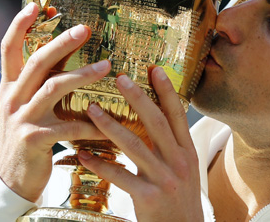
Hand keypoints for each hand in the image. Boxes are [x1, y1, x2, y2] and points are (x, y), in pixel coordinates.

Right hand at [0, 2, 110, 201]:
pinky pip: (69, 126)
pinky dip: (93, 123)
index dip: (19, 26)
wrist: (12, 178)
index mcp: (10, 87)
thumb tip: (67, 51)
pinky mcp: (35, 139)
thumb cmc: (29, 135)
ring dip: (81, 75)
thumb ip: (43, 81)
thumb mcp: (29, 105)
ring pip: (52, 88)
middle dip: (60, 43)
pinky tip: (112, 123)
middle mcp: (13, 98)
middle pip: (35, 63)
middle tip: (85, 29)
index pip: (9, 49)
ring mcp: (22, 119)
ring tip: (107, 66)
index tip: (35, 5)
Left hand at [78, 67, 201, 220]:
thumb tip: (151, 120)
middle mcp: (179, 162)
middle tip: (119, 77)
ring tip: (92, 109)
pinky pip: (120, 176)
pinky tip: (83, 154)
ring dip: (111, 125)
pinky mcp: (149, 198)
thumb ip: (170, 146)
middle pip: (156, 122)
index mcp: (187, 152)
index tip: (154, 69)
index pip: (177, 114)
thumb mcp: (184, 170)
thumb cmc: (180, 200)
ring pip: (135, 146)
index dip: (167, 90)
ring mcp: (165, 180)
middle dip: (138, 98)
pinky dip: (100, 164)